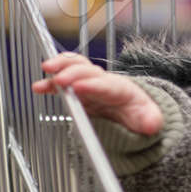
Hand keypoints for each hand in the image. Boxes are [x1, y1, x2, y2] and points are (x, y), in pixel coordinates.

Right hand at [32, 52, 163, 135]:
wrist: (132, 108)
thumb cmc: (139, 112)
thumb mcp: (149, 118)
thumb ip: (150, 120)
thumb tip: (152, 124)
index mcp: (121, 89)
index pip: (107, 85)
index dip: (93, 85)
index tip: (80, 87)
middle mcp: (104, 81)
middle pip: (88, 71)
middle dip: (73, 73)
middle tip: (60, 80)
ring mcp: (90, 83)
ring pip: (75, 67)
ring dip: (60, 67)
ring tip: (46, 71)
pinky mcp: (78, 89)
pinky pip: (64, 79)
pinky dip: (51, 82)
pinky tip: (38, 87)